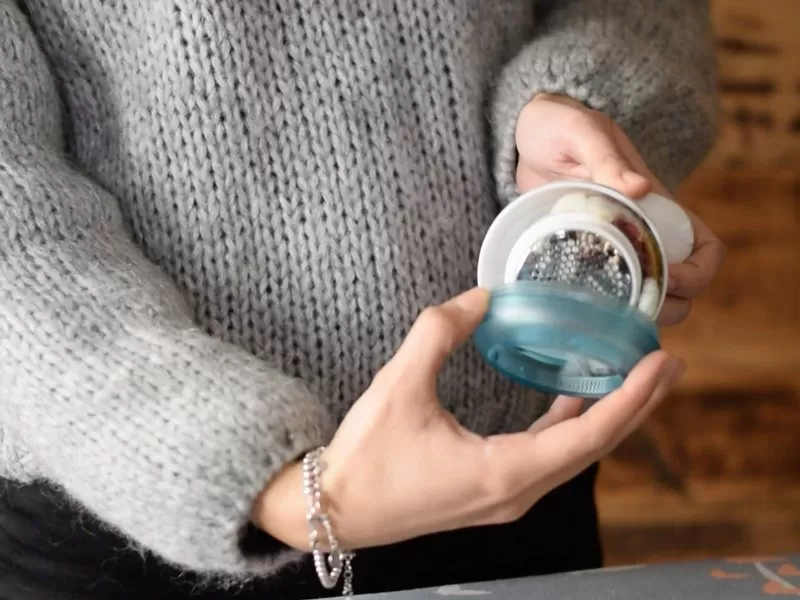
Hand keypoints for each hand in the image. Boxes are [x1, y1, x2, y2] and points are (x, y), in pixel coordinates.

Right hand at [254, 288, 684, 550]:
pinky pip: (546, 461)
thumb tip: (480, 297)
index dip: (630, 398)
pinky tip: (571, 401)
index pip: (589, 437)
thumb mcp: (398, 385)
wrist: (334, 509)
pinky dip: (569, 430)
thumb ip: (439, 332)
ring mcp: (505, 498)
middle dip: (635, 405)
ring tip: (631, 378)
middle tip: (666, 364)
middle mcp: (515, 493)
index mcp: (502, 473)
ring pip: (574, 458)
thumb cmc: (366, 458)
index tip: (661, 362)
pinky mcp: (491, 493)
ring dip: (605, 418)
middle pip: (595, 450)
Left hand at [515, 93, 724, 325]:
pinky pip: (606, 295)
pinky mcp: (583, 260)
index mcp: (656, 206)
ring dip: (635, 314)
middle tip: (627, 307)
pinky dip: (601, 310)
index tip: (664, 276)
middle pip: (679, 288)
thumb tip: (640, 188)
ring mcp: (613, 250)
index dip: (696, 272)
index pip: (705, 249)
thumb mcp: (582, 133)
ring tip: (603, 315)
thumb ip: (606, 158)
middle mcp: (643, 234)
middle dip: (665, 304)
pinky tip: (577, 313)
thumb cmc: (560, 127)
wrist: (524, 137)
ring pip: (643, 299)